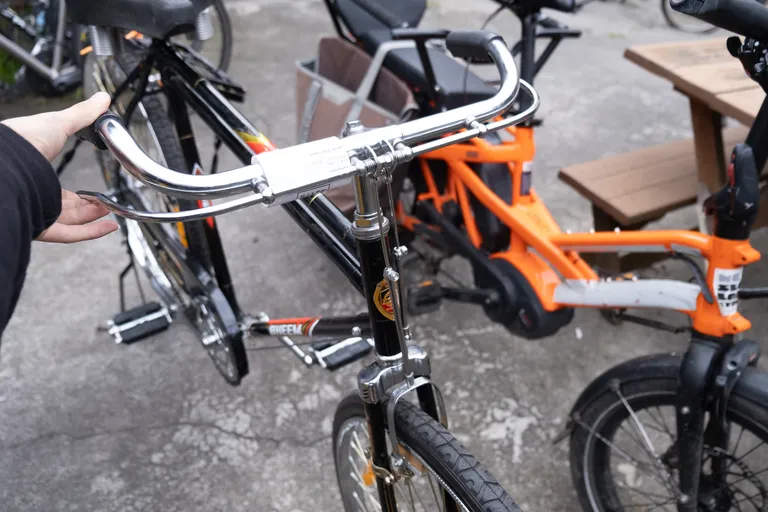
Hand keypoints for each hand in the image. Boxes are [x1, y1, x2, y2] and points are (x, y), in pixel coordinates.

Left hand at [2, 92, 118, 242]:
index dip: (80, 190)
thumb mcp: (57, 123)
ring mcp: (36, 209)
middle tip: (108, 203)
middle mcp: (33, 193)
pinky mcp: (40, 225)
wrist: (5, 164)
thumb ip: (82, 115)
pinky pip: (69, 233)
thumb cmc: (22, 142)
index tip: (98, 190)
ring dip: (94, 217)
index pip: (58, 186)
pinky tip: (109, 226)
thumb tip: (101, 99)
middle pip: (67, 207)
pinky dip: (91, 231)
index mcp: (33, 170)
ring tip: (112, 211)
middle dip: (91, 206)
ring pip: (70, 220)